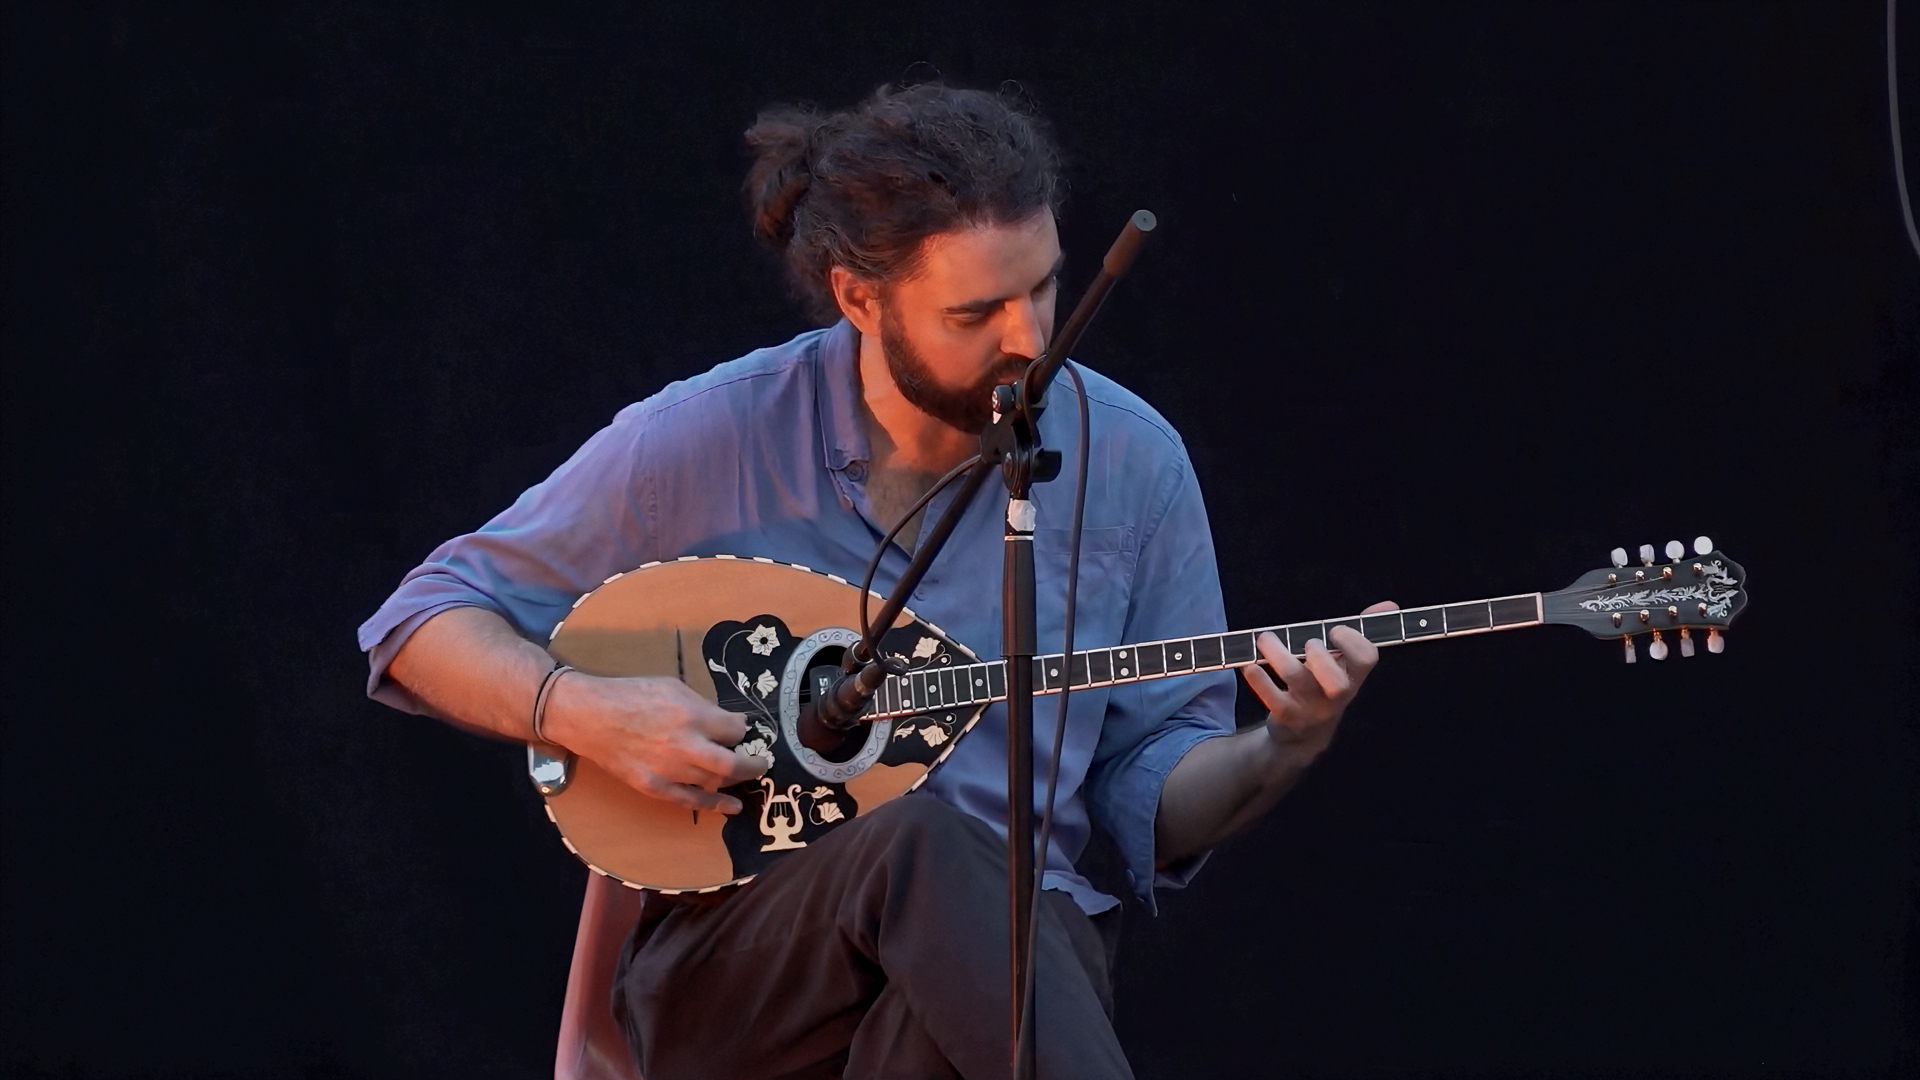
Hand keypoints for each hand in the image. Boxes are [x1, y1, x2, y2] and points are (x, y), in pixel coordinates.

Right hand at [543, 674, 767, 813]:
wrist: (590, 716)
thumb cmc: (631, 694)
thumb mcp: (673, 686)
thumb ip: (702, 706)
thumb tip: (727, 722)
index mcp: (692, 715)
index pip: (735, 730)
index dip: (743, 730)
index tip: (744, 731)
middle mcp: (685, 746)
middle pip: (733, 763)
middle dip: (754, 764)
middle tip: (761, 761)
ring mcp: (670, 770)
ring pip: (715, 782)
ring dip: (733, 779)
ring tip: (743, 775)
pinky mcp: (655, 787)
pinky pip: (691, 800)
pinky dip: (715, 804)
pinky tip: (732, 806)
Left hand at [1242, 601, 1397, 763]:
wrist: (1303, 737)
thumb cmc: (1325, 689)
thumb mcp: (1345, 666)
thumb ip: (1362, 634)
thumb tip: (1389, 605)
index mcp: (1353, 677)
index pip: (1367, 660)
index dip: (1353, 641)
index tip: (1335, 630)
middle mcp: (1335, 696)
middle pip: (1337, 683)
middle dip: (1321, 657)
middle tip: (1308, 643)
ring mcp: (1311, 708)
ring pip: (1298, 680)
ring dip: (1280, 655)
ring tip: (1265, 639)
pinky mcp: (1286, 717)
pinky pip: (1272, 699)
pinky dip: (1260, 680)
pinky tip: (1251, 666)